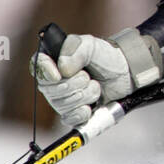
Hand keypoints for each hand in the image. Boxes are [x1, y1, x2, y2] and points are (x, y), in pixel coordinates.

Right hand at [30, 31, 159, 126]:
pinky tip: (90, 106)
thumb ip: (76, 51)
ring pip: (61, 105)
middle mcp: (54, 81)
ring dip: (83, 96)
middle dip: (73, 84)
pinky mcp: (74, 112)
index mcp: (54, 60)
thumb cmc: (106, 56)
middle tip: (88, 77)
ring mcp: (63, 98)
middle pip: (49, 89)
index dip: (45, 72)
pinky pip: (68, 119)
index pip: (37, 66)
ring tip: (95, 86)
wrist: (126, 72)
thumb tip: (63, 69)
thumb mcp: (91, 45)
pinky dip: (81, 113)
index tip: (59, 75)